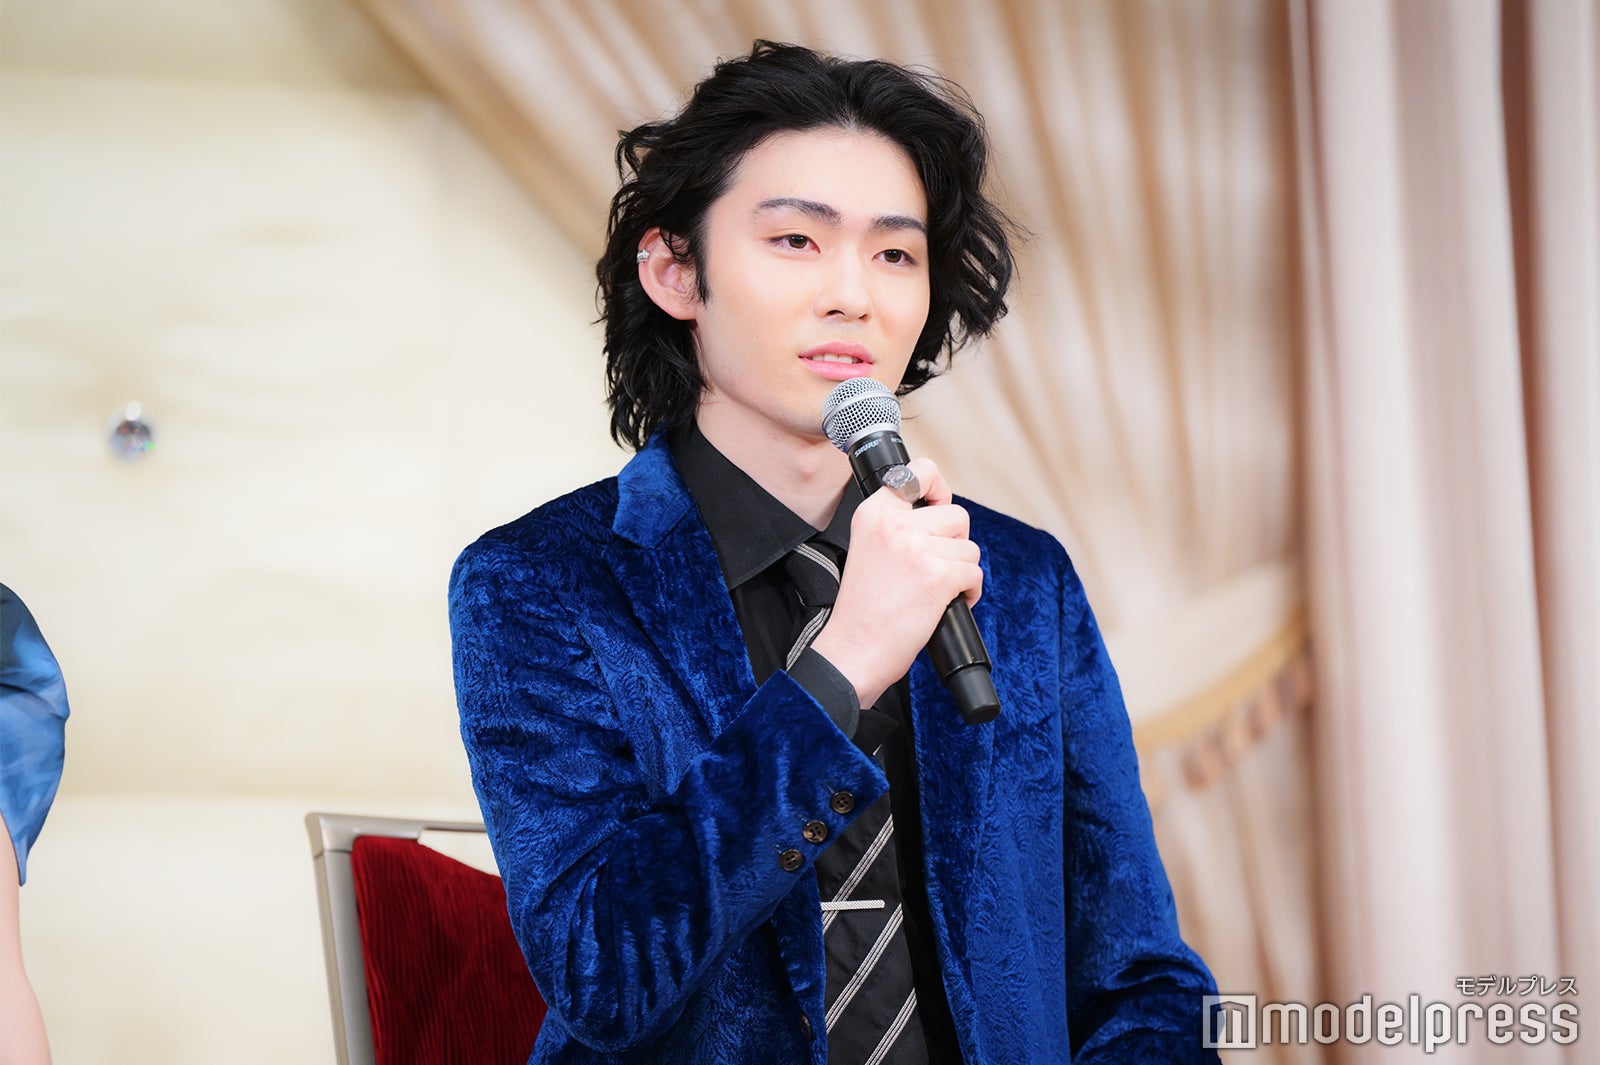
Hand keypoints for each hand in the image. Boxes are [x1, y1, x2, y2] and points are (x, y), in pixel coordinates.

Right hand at [808, 457, 981, 707]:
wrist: (853, 649)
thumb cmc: (863, 609)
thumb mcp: (867, 547)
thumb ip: (896, 525)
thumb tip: (940, 514)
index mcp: (874, 513)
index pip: (920, 471)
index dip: (939, 488)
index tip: (938, 506)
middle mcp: (895, 524)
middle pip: (957, 515)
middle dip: (955, 544)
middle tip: (936, 567)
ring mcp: (917, 549)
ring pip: (969, 549)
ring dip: (961, 572)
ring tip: (937, 591)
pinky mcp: (937, 577)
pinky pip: (974, 574)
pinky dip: (969, 593)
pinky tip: (947, 604)